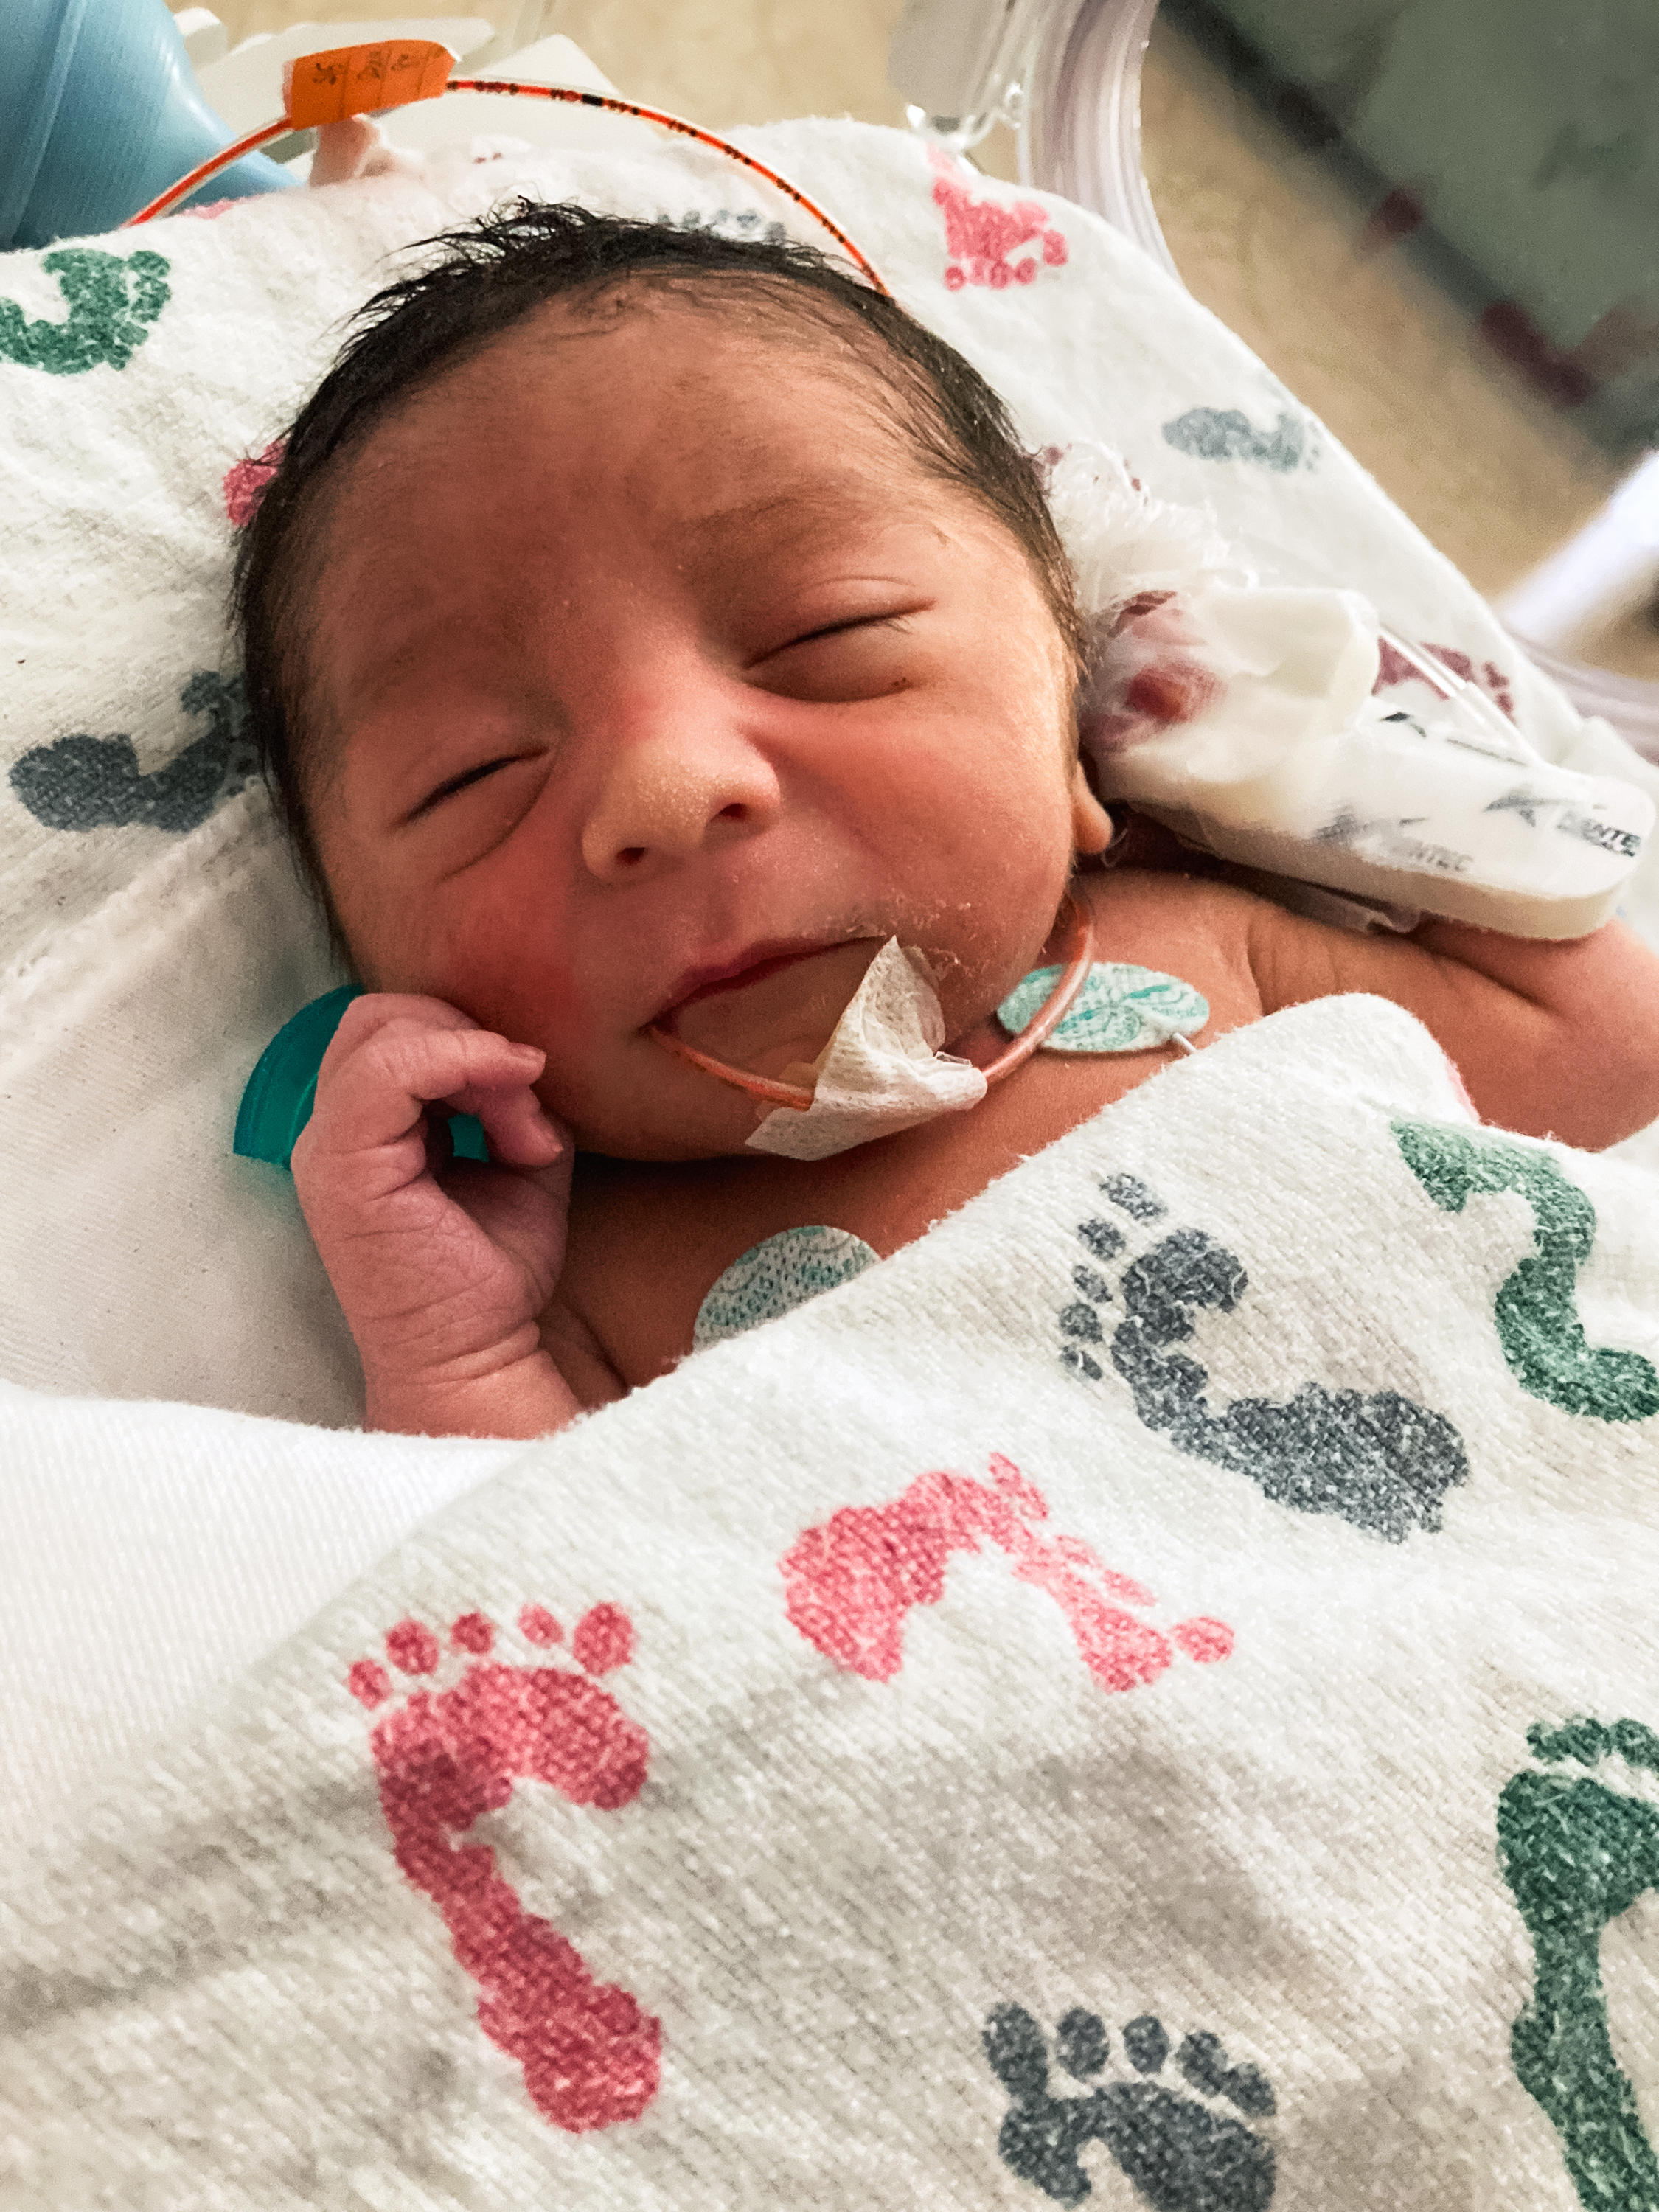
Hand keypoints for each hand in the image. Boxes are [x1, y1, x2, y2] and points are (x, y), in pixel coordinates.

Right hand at [291, 994, 580, 1434]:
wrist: (475, 1357)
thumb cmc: (492, 1273)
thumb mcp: (523, 1165)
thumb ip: (516, 1104)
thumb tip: (524, 1066)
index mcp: (366, 1128)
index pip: (399, 1030)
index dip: (471, 1038)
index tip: (534, 1088)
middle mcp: (333, 1130)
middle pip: (380, 1015)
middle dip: (465, 1033)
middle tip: (524, 1093)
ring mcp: (328, 1148)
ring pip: (383, 1031)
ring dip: (474, 1059)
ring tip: (523, 1129)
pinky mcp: (343, 1169)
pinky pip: (388, 1072)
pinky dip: (462, 1064)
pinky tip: (516, 1112)